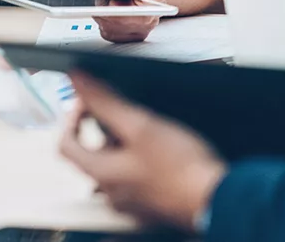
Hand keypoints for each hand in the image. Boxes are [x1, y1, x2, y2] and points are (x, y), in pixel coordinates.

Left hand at [60, 73, 225, 230]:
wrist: (217, 199)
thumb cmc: (180, 167)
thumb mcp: (140, 125)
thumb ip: (105, 102)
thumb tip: (77, 80)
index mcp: (101, 173)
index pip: (66, 144)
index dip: (72, 117)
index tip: (88, 101)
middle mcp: (112, 192)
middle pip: (92, 154)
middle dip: (104, 127)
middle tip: (126, 109)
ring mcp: (132, 201)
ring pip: (117, 164)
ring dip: (125, 142)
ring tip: (149, 126)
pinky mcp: (152, 204)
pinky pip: (136, 177)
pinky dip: (141, 158)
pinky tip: (164, 148)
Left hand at [95, 0, 166, 42]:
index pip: (145, 15)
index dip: (124, 15)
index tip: (109, 5)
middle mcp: (153, 14)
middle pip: (128, 26)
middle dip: (108, 11)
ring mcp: (143, 27)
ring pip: (116, 31)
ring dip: (104, 16)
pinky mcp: (130, 34)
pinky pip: (110, 34)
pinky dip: (103, 22)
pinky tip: (107, 9)